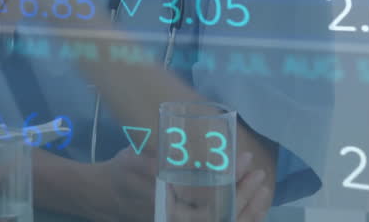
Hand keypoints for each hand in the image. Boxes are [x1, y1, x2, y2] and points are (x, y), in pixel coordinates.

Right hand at [85, 147, 271, 221]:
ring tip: (261, 184)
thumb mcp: (135, 160)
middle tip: (257, 170)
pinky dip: (240, 215)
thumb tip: (181, 153)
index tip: (241, 158)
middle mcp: (176, 217)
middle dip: (243, 193)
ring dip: (246, 206)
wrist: (107, 195)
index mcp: (166, 203)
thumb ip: (154, 159)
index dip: (228, 178)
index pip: (205, 195)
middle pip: (220, 213)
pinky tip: (253, 201)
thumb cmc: (123, 172)